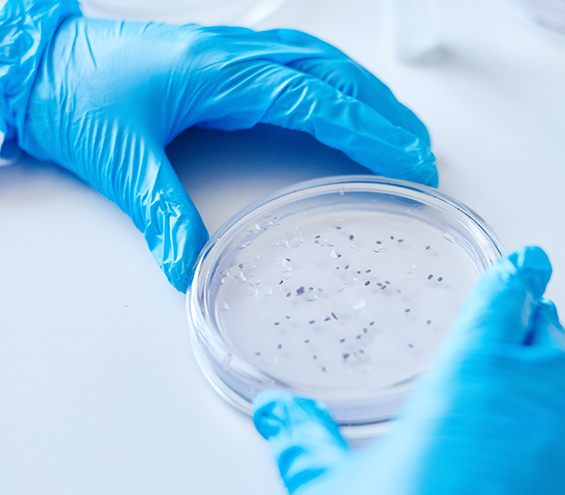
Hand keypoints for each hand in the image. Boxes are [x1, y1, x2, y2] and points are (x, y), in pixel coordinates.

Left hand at [0, 0, 436, 290]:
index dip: (368, 132)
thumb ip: (160, 212)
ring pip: (323, 64)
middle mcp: (238, 56)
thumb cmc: (74, 94)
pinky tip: (346, 104)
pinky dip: (337, 85)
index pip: (316, 101)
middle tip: (422, 153)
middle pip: (335, 77)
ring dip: (368, 96)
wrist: (40, 59)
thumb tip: (188, 269)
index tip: (406, 159)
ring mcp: (236, 52)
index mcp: (222, 75)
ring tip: (400, 129)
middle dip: (385, 115)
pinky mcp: (227, 61)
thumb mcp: (118, 158)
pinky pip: (300, 64)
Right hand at [253, 247, 564, 494]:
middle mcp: (533, 405)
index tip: (530, 263)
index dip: (516, 278)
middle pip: (552, 348)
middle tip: (536, 337)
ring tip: (553, 430)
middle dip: (541, 339)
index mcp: (467, 379)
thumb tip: (275, 412)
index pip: (501, 302)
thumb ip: (307, 440)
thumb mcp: (325, 490)